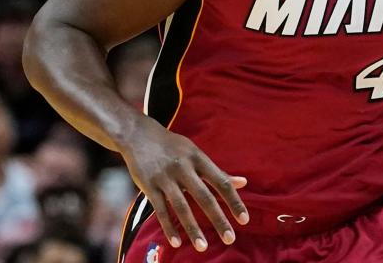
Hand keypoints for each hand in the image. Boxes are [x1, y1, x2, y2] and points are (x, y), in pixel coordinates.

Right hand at [118, 115, 248, 251]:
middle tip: (230, 239)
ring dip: (193, 229)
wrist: (139, 135)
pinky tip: (176, 242)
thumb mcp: (196, 154)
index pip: (221, 181)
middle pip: (204, 196)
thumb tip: (244, 183)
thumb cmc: (173, 147)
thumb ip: (218, 171)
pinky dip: (169, 226)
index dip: (234, 201)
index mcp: (198, 158)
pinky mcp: (148, 185)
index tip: (244, 220)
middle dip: (218, 219)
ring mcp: (165, 177)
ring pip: (181, 206)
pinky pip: (160, 210)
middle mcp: (183, 168)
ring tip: (203, 247)